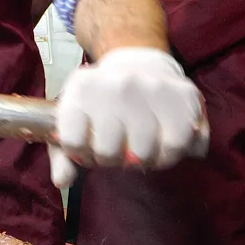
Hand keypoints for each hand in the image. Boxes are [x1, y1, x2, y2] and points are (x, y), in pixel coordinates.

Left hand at [49, 47, 207, 186]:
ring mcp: (149, 87)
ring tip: (140, 147)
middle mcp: (114, 84)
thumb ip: (64, 153)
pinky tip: (162, 145)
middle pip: (108, 152)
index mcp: (81, 88)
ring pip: (143, 153)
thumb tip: (63, 181)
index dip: (81, 154)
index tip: (89, 147)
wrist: (140, 63)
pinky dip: (169, 155)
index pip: (72, 142)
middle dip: (113, 159)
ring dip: (143, 160)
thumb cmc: (103, 101)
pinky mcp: (181, 94)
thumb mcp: (75, 117)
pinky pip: (175, 146)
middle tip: (119, 148)